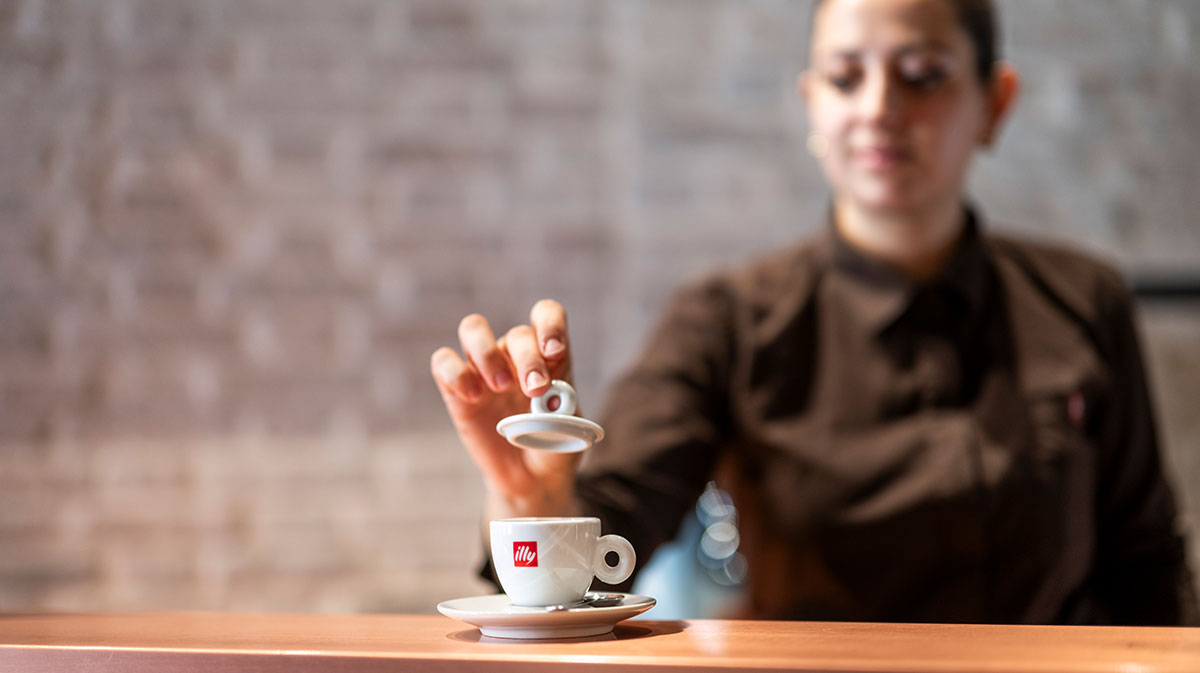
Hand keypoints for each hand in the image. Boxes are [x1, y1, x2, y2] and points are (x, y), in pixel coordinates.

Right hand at [430, 299, 581, 517]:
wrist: (531, 479)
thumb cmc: (554, 447)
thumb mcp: (569, 433)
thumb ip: (561, 414)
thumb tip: (545, 401)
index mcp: (548, 357)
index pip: (546, 315)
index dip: (549, 325)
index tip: (554, 352)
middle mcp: (515, 356)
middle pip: (517, 333)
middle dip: (528, 359)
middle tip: (534, 391)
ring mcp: (483, 369)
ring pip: (473, 328)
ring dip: (488, 354)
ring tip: (500, 387)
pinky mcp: (456, 390)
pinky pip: (443, 361)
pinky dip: (455, 373)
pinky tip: (473, 397)